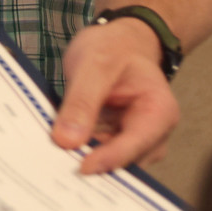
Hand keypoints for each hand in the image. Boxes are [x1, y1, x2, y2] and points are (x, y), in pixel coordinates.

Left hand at [50, 17, 179, 173]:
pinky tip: (57, 148)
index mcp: (159, 112)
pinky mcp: (115, 141)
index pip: (134, 145)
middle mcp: (153, 134)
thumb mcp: (95, 64)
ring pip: (108, 163)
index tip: (81, 168)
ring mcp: (135, 140)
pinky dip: (78, 151)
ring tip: (53, 156)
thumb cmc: (115, 47)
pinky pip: (96, 154)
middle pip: (123, 161)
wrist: (119, 42)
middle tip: (57, 165)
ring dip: (82, 159)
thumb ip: (82, 101)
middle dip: (92, 164)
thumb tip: (67, 140)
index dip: (107, 159)